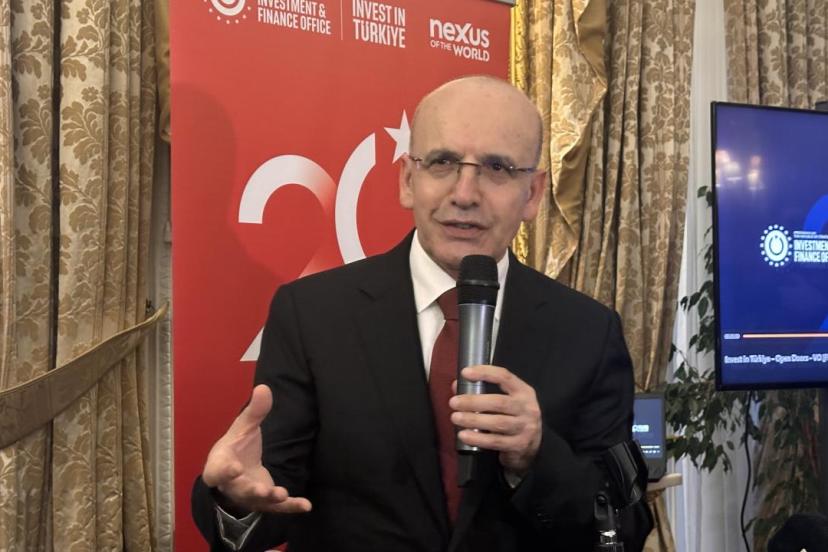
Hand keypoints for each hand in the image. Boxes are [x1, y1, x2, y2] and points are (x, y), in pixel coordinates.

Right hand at [202, 384, 311, 514]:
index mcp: (220, 466)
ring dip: (270, 498)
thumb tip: (264, 387)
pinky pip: (279, 508)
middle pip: (240, 490)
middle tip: (262, 489)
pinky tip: (306, 506)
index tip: (233, 468)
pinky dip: (292, 507)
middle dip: (251, 489)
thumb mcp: (242, 429)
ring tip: (281, 494)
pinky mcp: (266, 503)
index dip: (225, 471)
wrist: (233, 473)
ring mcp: (250, 497)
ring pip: (259, 501)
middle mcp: (233, 486)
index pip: (219, 471)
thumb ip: (254, 412)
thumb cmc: (235, 449)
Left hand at [450, 365, 541, 475]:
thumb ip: (482, 391)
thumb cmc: (514, 417)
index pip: (504, 377)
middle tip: (453, 402)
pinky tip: (464, 435)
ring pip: (497, 422)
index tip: (465, 373)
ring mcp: (525, 428)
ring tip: (455, 418)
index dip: (484, 373)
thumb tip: (457, 385)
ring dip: (473, 420)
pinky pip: (495, 441)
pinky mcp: (519, 445)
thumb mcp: (505, 401)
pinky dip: (477, 438)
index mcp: (523, 391)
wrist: (533, 446)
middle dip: (473, 401)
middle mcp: (527, 408)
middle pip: (499, 402)